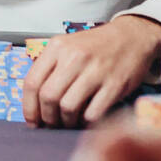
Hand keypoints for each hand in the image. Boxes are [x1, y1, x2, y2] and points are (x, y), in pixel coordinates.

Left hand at [23, 16, 160, 127]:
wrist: (132, 36)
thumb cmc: (96, 46)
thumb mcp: (68, 46)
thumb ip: (50, 68)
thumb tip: (34, 103)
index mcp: (58, 47)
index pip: (32, 82)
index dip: (28, 108)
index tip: (32, 121)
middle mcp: (75, 57)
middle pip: (48, 97)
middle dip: (47, 117)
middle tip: (51, 124)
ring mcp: (96, 70)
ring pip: (68, 107)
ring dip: (66, 122)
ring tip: (69, 122)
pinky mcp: (115, 84)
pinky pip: (92, 113)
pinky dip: (85, 123)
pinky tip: (86, 120)